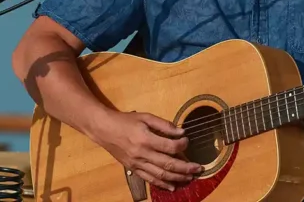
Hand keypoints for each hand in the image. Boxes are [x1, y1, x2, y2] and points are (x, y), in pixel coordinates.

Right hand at [89, 110, 203, 191]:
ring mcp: (137, 164)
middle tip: (198, 168)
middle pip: (168, 165)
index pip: (170, 147)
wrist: (104, 129)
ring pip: (161, 175)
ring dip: (177, 178)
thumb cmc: (126, 121)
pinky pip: (150, 179)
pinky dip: (162, 184)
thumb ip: (164, 124)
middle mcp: (142, 154)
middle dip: (186, 168)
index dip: (182, 145)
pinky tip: (172, 186)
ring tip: (190, 177)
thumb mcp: (145, 116)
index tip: (187, 141)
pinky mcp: (133, 169)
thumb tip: (181, 131)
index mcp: (146, 139)